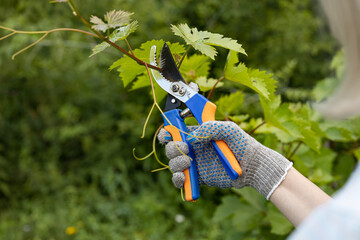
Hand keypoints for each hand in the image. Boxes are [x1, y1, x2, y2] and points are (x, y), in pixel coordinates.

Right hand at [158, 121, 292, 198]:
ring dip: (175, 163)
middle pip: (171, 148)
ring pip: (174, 164)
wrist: (252, 166)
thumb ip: (209, 128)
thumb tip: (190, 137)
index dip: (167, 132)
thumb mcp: (228, 130)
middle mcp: (193, 148)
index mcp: (197, 134)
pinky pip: (182, 180)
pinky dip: (178, 179)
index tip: (167, 135)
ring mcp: (195, 163)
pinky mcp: (198, 178)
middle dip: (172, 148)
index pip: (175, 131)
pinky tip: (183, 177)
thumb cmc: (242, 144)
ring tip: (188, 162)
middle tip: (184, 148)